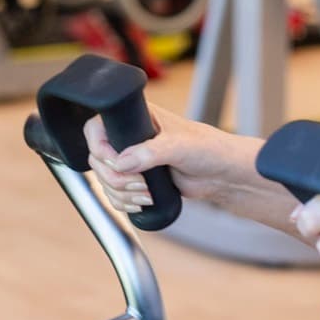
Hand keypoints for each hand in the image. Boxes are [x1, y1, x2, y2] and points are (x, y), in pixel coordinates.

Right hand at [84, 103, 249, 218]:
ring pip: (105, 180)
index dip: (100, 148)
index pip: (97, 128)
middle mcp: (130, 137)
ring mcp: (132, 160)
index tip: (116, 162)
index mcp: (137, 117)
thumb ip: (151, 151)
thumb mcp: (180, 146)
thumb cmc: (208, 149)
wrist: (221, 175)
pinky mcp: (137, 180)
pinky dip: (123, 202)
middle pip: (97, 159)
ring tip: (146, 194)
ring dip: (121, 193)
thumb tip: (122, 162)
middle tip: (139, 183)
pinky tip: (141, 202)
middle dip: (115, 178)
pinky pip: (115, 194)